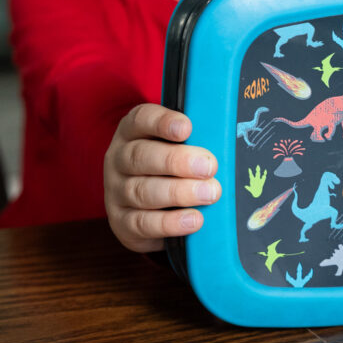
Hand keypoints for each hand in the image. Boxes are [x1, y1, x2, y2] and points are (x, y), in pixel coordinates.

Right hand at [104, 104, 220, 252]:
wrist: (146, 209)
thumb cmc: (168, 169)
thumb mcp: (176, 147)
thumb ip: (194, 141)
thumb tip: (226, 140)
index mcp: (132, 132)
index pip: (141, 119)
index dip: (162, 122)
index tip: (187, 128)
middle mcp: (118, 159)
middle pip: (141, 156)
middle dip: (177, 161)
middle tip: (209, 167)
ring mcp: (116, 192)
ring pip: (142, 191)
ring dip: (179, 193)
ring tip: (209, 193)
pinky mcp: (121, 223)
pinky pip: (143, 223)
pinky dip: (170, 223)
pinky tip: (194, 219)